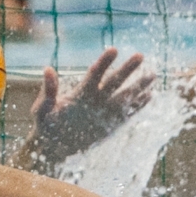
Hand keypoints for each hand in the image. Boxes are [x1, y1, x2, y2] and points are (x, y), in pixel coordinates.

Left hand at [25, 47, 152, 166]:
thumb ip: (48, 92)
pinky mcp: (111, 124)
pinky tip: (150, 96)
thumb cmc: (46, 125)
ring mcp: (105, 110)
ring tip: (152, 74)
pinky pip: (128, 113)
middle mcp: (96, 98)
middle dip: (127, 69)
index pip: (95, 73)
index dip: (104, 62)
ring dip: (138, 86)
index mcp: (81, 92)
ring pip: (125, 95)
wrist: (53, 146)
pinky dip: (138, 106)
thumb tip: (47, 69)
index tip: (114, 50)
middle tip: (140, 55)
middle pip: (114, 81)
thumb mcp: (43, 110)